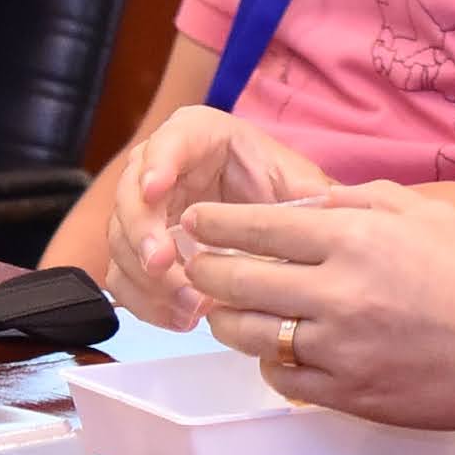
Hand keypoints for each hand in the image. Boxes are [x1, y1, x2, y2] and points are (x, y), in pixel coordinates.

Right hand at [96, 105, 334, 328]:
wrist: (269, 216)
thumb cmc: (280, 187)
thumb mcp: (298, 183)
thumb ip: (309, 193)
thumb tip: (333, 207)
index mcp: (197, 136)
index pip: (169, 141)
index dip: (157, 164)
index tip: (156, 189)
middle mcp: (160, 168)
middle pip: (131, 195)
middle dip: (143, 232)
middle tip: (162, 263)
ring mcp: (145, 211)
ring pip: (121, 240)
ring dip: (147, 276)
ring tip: (187, 305)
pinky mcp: (139, 250)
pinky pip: (124, 276)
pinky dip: (146, 301)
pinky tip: (180, 318)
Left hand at [175, 183, 454, 430]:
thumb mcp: (423, 213)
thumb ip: (355, 203)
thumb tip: (300, 206)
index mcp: (354, 240)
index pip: (256, 228)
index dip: (213, 227)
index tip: (193, 226)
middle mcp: (338, 293)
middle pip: (236, 282)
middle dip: (203, 271)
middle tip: (191, 267)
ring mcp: (341, 349)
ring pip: (250, 334)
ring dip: (228, 320)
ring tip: (225, 310)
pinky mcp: (351, 394)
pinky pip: (283, 379)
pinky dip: (270, 363)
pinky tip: (276, 351)